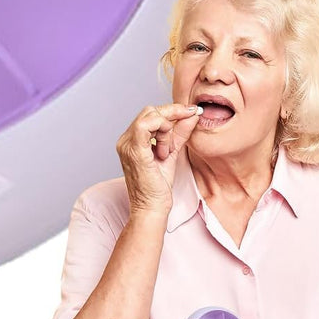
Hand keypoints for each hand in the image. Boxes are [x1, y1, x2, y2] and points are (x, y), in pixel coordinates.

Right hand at [116, 103, 201, 217]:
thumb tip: (192, 115)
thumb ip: (180, 133)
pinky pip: (146, 126)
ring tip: (169, 149)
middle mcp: (125, 140)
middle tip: (188, 123)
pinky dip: (162, 131)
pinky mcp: (134, 150)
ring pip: (149, 116)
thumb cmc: (158, 187)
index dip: (172, 110)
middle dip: (172, 115)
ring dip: (167, 128)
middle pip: (149, 111)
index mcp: (132, 140)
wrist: (152, 207)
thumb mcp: (171, 153)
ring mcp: (127, 144)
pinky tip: (166, 149)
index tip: (192, 111)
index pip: (150, 114)